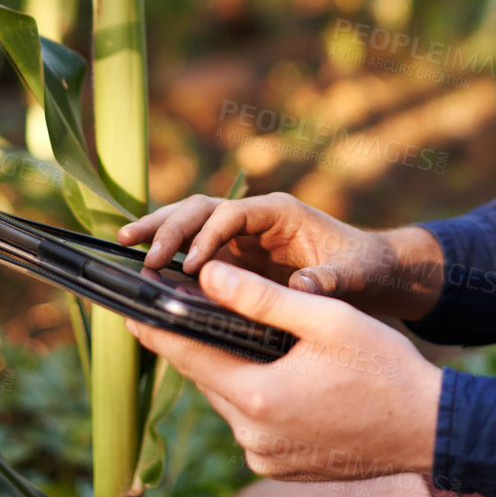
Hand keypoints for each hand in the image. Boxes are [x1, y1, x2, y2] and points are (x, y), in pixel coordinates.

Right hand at [116, 192, 441, 318]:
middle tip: (143, 256)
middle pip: (202, 208)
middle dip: (171, 228)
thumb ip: (331, 281)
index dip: (208, 236)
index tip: (190, 266)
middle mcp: (255, 217)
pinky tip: (139, 261)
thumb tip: (303, 288)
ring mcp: (242, 234)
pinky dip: (168, 249)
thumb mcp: (355, 276)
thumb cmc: (365, 269)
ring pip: (191, 219)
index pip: (232, 214)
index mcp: (280, 212)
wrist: (372, 272)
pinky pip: (194, 246)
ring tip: (122, 242)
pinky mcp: (234, 255)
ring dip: (158, 228)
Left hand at [125, 260, 441, 481]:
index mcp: (258, 396)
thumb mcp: (324, 319)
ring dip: (229, 370)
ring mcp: (267, 457)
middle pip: (208, 379)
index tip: (129, 311)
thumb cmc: (384, 368)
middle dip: (197, 345)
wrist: (429, 428)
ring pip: (230, 402)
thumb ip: (262, 298)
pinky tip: (274, 373)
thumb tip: (207, 275)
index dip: (156, 332)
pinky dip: (255, 396)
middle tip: (183, 312)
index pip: (188, 357)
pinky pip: (253, 424)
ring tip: (234, 336)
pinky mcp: (283, 466)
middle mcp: (253, 436)